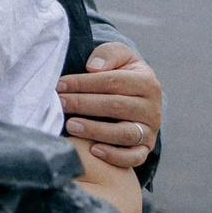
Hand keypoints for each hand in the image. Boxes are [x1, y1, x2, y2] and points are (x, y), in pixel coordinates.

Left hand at [58, 43, 162, 168]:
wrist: (134, 97)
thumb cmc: (120, 73)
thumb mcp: (118, 56)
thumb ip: (108, 55)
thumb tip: (93, 67)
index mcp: (147, 83)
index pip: (113, 81)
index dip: (84, 82)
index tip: (59, 84)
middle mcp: (152, 108)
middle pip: (116, 106)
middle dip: (83, 104)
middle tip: (59, 103)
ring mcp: (149, 130)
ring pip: (125, 133)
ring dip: (96, 130)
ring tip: (70, 126)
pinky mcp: (144, 149)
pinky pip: (134, 157)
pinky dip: (115, 156)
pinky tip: (93, 150)